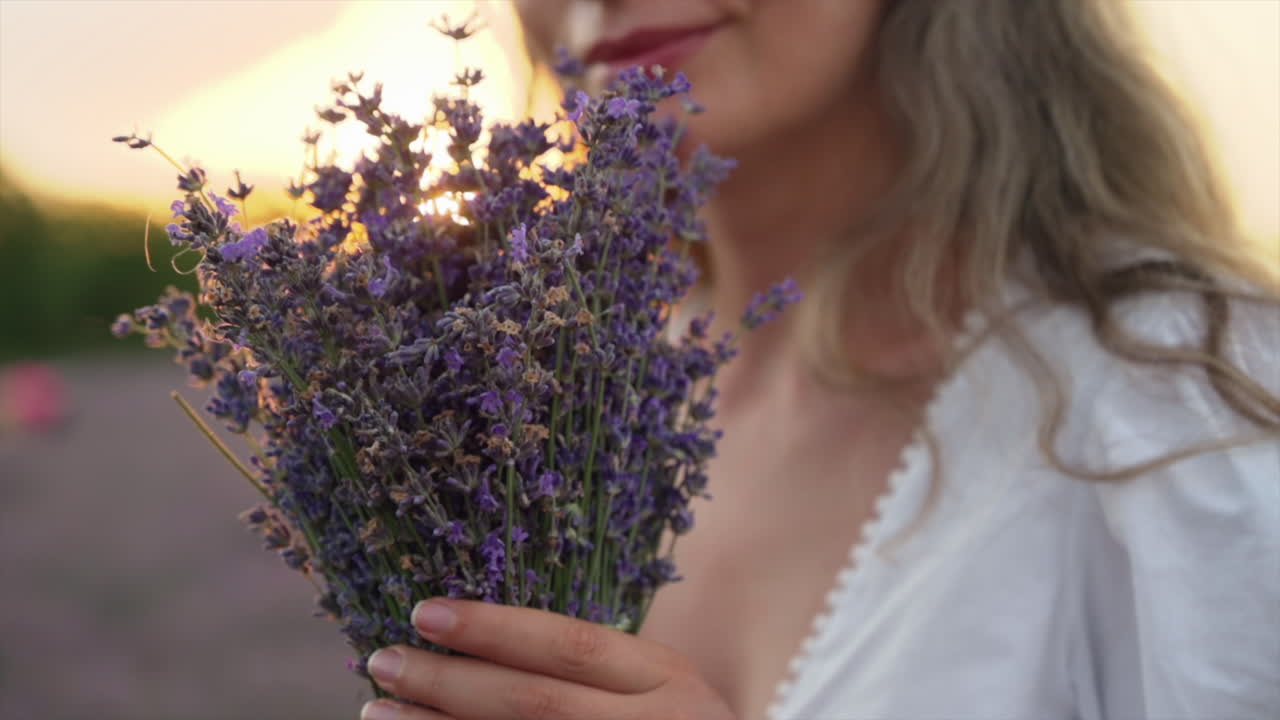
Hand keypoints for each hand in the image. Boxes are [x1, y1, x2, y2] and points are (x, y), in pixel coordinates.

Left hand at [359, 598, 737, 719]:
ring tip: (378, 713)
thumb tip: (479, 642)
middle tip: (384, 661)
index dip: (493, 628)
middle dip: (448, 682)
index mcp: (666, 678)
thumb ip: (596, 670)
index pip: (569, 644)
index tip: (425, 612)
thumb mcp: (658, 688)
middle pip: (533, 703)